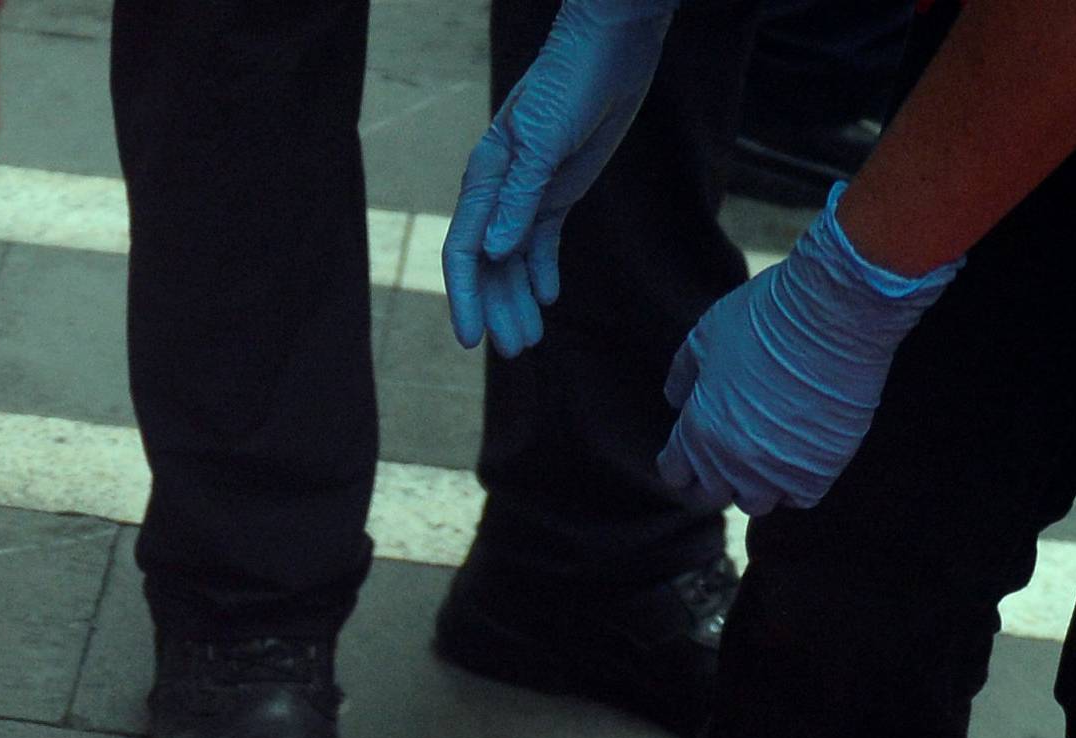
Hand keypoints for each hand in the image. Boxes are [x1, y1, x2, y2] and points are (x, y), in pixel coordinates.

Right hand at [445, 0, 672, 357]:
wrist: (611, 46)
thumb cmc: (572, 82)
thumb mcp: (544, 141)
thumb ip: (519, 197)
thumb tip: (494, 251)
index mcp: (486, 177)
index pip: (464, 248)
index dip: (465, 296)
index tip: (472, 339)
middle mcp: (500, 191)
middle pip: (488, 264)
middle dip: (497, 309)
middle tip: (514, 352)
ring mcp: (528, 193)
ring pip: (514, 260)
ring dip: (518, 300)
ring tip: (530, 341)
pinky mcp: (557, 191)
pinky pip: (542, 242)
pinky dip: (542, 271)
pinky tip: (547, 298)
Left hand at [659, 185, 961, 515]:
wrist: (833, 311)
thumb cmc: (767, 316)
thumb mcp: (707, 334)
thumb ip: (684, 373)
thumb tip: (675, 399)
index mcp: (698, 433)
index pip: (675, 473)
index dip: (683, 461)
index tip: (696, 449)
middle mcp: (732, 463)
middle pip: (713, 494)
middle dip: (718, 475)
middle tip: (737, 448)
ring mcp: (776, 472)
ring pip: (757, 502)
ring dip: (760, 484)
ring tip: (772, 452)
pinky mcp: (818, 471)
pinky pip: (802, 497)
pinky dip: (801, 482)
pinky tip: (805, 453)